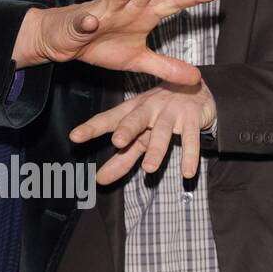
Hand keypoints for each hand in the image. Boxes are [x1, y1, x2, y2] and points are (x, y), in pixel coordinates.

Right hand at [13, 0, 221, 83]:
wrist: (64, 41)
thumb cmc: (101, 44)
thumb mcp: (137, 60)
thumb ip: (166, 66)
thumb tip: (196, 78)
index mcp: (143, 13)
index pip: (173, 0)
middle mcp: (126, 6)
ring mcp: (102, 11)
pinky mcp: (79, 23)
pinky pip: (83, 21)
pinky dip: (86, 21)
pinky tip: (91, 22)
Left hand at [69, 78, 216, 182]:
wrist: (197, 91)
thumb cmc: (160, 116)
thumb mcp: (140, 136)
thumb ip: (122, 158)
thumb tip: (100, 180)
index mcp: (131, 111)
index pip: (109, 119)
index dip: (92, 127)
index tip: (75, 137)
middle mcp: (149, 109)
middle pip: (135, 119)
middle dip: (126, 129)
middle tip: (118, 141)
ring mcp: (171, 112)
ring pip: (162, 131)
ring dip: (156, 150)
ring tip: (149, 169)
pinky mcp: (192, 118)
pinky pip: (191, 137)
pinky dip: (190, 155)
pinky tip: (187, 173)